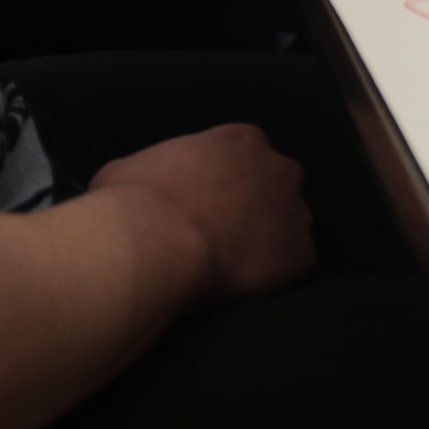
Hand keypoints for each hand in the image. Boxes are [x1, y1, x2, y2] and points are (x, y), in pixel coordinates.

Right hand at [89, 124, 314, 307]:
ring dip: (269, 243)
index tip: (207, 207)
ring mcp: (296, 212)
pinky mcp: (302, 254)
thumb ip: (152, 169)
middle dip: (257, 209)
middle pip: (276, 188)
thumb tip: (141, 184)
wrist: (152, 244)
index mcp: (242, 141)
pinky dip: (276, 278)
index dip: (227, 185)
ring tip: (232, 266)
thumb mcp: (127, 170)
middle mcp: (280, 169)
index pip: (245, 158)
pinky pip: (295, 266)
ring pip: (290, 226)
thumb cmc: (132, 202)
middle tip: (223, 236)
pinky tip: (245, 288)